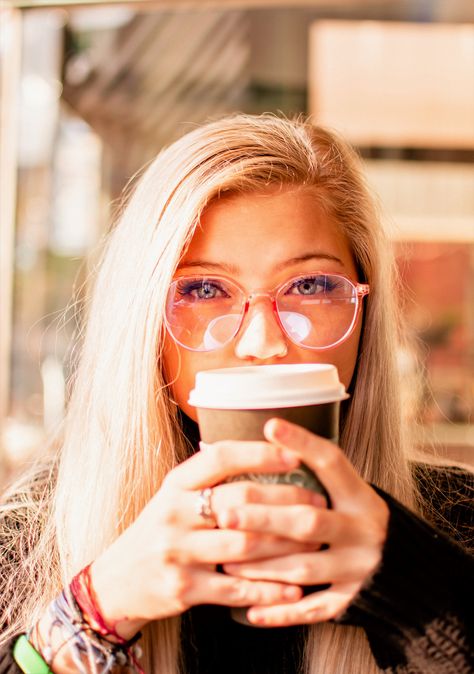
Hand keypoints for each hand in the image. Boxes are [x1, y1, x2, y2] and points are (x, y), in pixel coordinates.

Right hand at [90, 439, 318, 638]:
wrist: (116, 579)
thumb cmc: (159, 530)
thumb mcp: (173, 496)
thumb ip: (208, 478)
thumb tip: (263, 453)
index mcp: (175, 485)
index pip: (220, 458)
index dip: (259, 453)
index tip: (294, 453)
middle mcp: (173, 514)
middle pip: (239, 501)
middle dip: (286, 501)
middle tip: (318, 502)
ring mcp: (176, 552)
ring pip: (244, 546)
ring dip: (286, 544)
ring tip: (316, 540)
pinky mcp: (182, 588)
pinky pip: (235, 588)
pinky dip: (268, 590)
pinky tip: (293, 589)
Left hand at [219, 418, 389, 626]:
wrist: (409, 572)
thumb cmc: (360, 521)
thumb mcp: (352, 493)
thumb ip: (318, 474)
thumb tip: (269, 432)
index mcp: (361, 497)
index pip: (332, 463)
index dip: (302, 443)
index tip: (271, 426)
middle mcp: (363, 530)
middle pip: (308, 522)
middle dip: (264, 518)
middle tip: (225, 514)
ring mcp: (359, 568)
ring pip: (303, 568)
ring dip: (261, 566)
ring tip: (226, 561)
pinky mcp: (353, 601)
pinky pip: (312, 610)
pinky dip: (282, 611)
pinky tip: (252, 610)